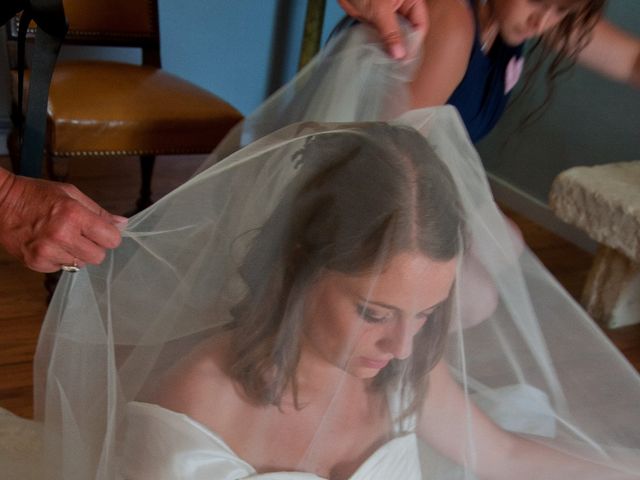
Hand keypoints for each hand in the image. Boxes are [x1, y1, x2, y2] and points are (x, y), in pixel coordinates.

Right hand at [0, 169, 126, 272]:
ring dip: (75, 253)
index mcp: (74, 215)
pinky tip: (49, 244)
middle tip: (81, 235)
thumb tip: (122, 223)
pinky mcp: (35, 262)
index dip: (109, 236)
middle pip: (98, 257)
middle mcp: (61, 235)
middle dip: (94, 247)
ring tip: (61, 238)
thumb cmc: (36, 195)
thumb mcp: (71, 194)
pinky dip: (58, 259)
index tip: (102, 232)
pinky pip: (61, 268)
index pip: (111, 239)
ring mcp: (47, 251)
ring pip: (80, 264)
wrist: (1, 202)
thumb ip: (98, 211)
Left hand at [338, 0, 428, 58]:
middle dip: (403, 48)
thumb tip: (400, 54)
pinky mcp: (375, 21)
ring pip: (394, 36)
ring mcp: (387, 16)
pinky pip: (380, 36)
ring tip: (388, 63)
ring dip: (390, 49)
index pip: (419, 25)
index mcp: (410, 1)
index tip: (407, 58)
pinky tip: (378, 55)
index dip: (415, 42)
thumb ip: (391, 33)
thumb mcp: (381, 10)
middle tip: (398, 64)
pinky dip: (379, 45)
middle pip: (407, 33)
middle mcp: (401, 9)